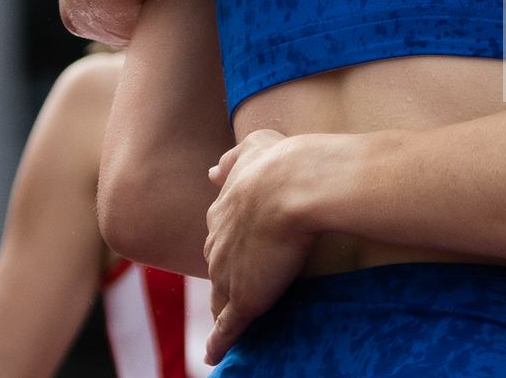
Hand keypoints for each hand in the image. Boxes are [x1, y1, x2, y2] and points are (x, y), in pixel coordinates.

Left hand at [202, 130, 320, 365]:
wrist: (294, 185)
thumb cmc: (282, 163)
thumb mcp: (254, 149)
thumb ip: (233, 160)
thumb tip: (211, 171)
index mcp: (222, 212)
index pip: (222, 236)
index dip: (232, 245)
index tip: (240, 251)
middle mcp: (217, 245)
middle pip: (217, 268)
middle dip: (225, 277)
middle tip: (239, 287)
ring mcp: (227, 274)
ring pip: (220, 299)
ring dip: (223, 311)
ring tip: (226, 326)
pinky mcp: (243, 299)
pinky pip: (227, 328)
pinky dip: (219, 343)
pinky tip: (213, 356)